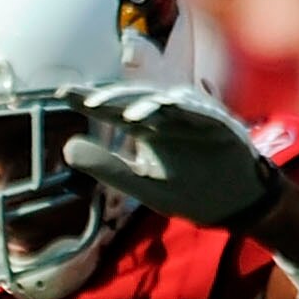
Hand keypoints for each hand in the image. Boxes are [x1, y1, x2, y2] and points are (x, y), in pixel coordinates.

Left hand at [62, 85, 284, 231]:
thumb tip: (66, 147)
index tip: (61, 94)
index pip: (112, 111)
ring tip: (122, 112)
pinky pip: (201, 111)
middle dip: (111, 96)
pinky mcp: (219, 125)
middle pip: (135, 99)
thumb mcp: (142, 185)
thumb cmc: (191, 192)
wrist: (236, 204)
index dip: (88, 100)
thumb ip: (107, 167)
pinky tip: (163, 108)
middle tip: (84, 98)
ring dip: (144, 102)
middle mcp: (167, 118)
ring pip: (166, 101)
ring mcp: (193, 118)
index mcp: (147, 129)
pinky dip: (183, 108)